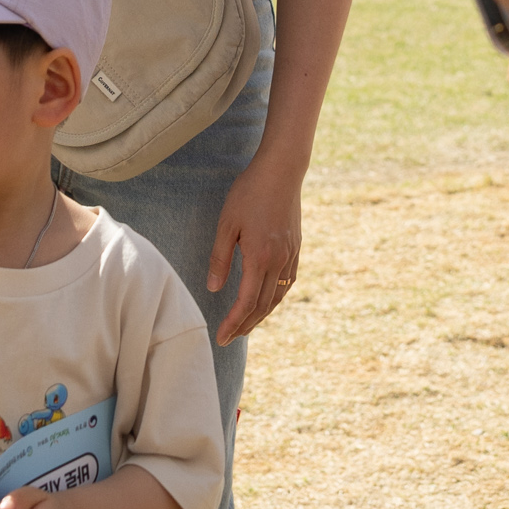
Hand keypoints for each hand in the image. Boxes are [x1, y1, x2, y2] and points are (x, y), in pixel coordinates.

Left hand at [209, 158, 303, 343]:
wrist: (282, 170)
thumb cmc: (250, 192)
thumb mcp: (227, 224)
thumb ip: (220, 259)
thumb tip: (213, 288)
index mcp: (260, 258)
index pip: (246, 303)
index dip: (233, 323)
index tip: (221, 337)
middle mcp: (279, 262)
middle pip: (262, 305)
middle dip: (245, 325)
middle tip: (230, 338)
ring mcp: (290, 255)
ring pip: (277, 297)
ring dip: (261, 315)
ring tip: (246, 325)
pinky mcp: (295, 248)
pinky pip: (287, 282)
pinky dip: (275, 298)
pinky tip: (266, 301)